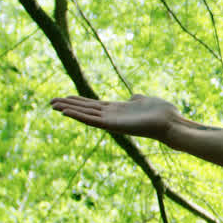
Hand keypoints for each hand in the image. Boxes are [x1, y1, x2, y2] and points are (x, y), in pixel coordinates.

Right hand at [50, 94, 179, 139]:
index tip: (66, 97)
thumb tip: (133, 97)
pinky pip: (92, 121)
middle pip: (86, 109)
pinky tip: (66, 112)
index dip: (79, 101)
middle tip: (51, 101)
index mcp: (118, 109)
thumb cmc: (162, 113)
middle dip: (69, 105)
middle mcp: (113, 116)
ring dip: (69, 110)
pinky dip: (79, 116)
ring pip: (86, 115)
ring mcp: (112, 121)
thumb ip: (136, 99)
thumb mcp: (146, 101)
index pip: (94, 105)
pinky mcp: (113, 126)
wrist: (171, 123)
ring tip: (53, 105)